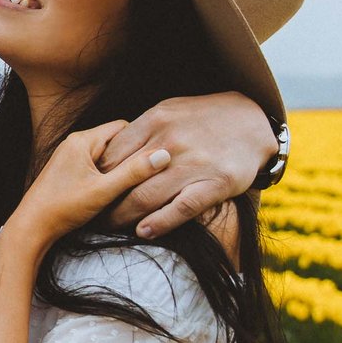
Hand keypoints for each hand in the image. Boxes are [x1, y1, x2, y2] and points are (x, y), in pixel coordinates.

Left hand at [7, 120, 166, 251]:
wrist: (32, 227)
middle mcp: (75, 142)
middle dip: (130, 156)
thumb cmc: (63, 208)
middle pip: (115, 140)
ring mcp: (70, 155)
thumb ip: (134, 172)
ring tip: (129, 184)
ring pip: (106, 154)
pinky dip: (106, 174)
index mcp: (83, 140)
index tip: (155, 159)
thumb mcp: (104, 190)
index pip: (123, 127)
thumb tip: (163, 155)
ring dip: (118, 167)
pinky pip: (95, 164)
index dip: (142, 142)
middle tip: (145, 174)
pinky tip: (111, 190)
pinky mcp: (68, 169)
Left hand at [104, 94, 275, 238]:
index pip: (113, 154)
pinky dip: (158, 223)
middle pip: (124, 179)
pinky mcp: (215, 184)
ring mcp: (193, 164)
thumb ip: (142, 130)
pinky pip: (180, 209)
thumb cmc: (204, 117)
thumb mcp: (169, 111)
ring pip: (146, 197)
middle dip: (105, 200)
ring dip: (124, 216)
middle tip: (93, 215)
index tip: (88, 189)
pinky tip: (144, 231)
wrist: (252, 120)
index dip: (98, 176)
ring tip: (111, 227)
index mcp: (156, 120)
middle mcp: (170, 142)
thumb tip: (109, 149)